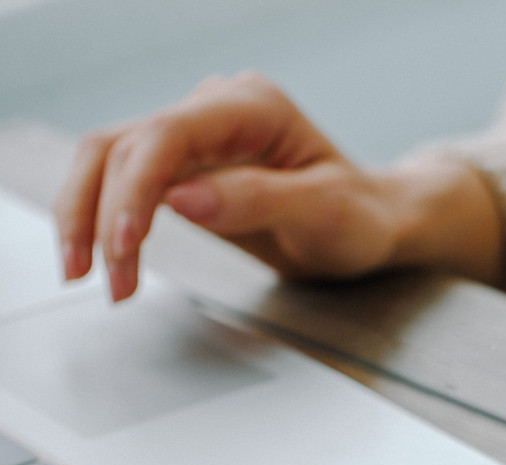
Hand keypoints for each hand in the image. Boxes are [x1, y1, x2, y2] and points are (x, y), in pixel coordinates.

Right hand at [55, 72, 504, 300]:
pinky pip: (127, 184)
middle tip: (99, 276)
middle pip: (124, 146)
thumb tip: (183, 197)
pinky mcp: (186, 167)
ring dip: (91, 219)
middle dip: (100, 212)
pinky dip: (109, 222)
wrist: (375, 224)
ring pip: (112, 162)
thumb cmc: (363, 216)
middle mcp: (216, 110)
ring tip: (96, 277)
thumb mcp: (325, 212)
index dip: (134, 187)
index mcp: (253, 107)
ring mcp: (198, 137)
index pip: (168, 135)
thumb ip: (259, 200)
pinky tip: (109, 261)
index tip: (125, 242)